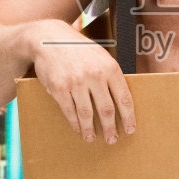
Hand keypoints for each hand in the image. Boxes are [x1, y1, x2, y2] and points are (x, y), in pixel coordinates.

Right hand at [27, 18, 135, 143]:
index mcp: (110, 67)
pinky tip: (78, 128)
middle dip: (110, 128)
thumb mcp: (100, 56)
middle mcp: (94, 75)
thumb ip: (110, 76)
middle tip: (112, 139)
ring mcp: (76, 82)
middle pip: (106, 109)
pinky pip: (69, 111)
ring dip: (90, 129)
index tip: (130, 129)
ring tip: (92, 138)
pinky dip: (75, 123)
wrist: (49, 39)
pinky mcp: (59, 88)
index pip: (124, 98)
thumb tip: (122, 101)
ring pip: (87, 114)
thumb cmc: (78, 49)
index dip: (128, 117)